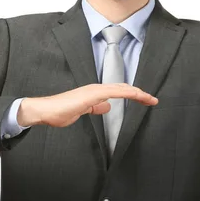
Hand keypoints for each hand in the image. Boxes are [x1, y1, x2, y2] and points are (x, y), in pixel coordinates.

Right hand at [17, 84, 157, 126]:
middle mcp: (97, 89)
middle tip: (153, 100)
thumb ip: (94, 108)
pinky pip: (115, 92)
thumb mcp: (82, 111)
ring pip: (122, 89)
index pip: (119, 92)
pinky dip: (128, 93)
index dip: (133, 95)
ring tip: (151, 99)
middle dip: (140, 94)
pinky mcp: (93, 94)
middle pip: (124, 88)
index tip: (145, 101)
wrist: (46, 110)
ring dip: (138, 93)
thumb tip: (106, 107)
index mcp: (95, 93)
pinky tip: (138, 95)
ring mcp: (95, 90)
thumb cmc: (60, 112)